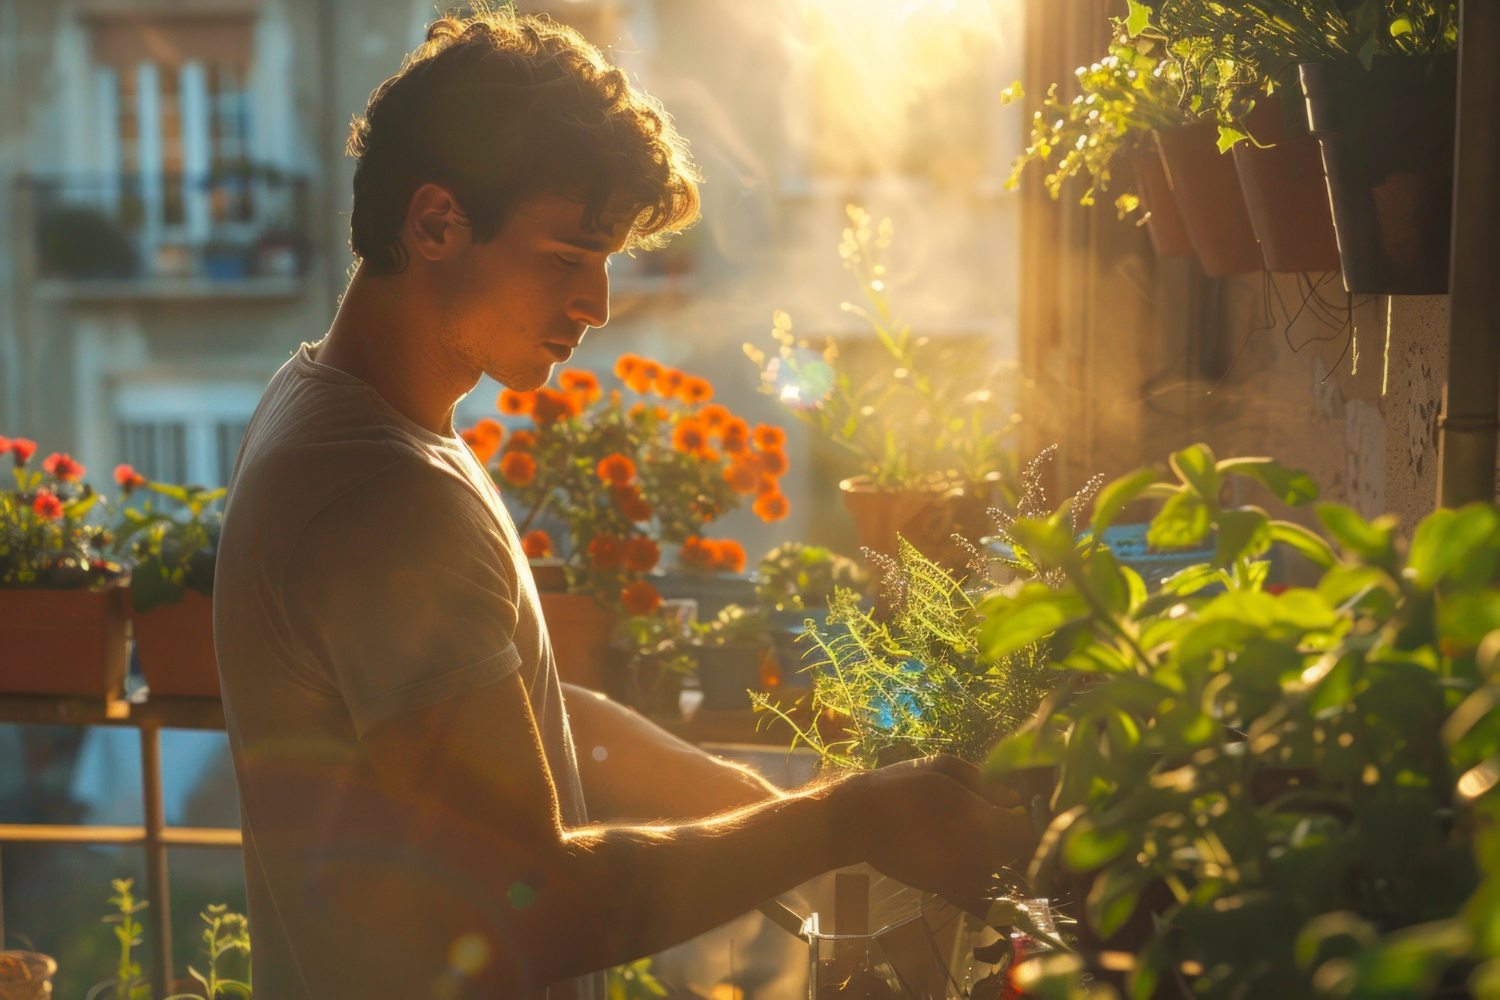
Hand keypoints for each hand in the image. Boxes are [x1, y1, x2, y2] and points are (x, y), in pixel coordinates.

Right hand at [846, 756, 1036, 914]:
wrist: (859, 820)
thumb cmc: (901, 784)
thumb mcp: (942, 767)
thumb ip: (984, 782)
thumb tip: (1015, 800)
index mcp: (981, 819)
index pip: (1031, 834)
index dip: (1037, 826)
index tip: (1032, 816)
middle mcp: (978, 853)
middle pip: (1020, 857)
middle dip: (1021, 844)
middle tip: (1010, 827)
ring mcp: (963, 876)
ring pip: (1002, 876)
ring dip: (1004, 864)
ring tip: (989, 845)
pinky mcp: (946, 890)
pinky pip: (981, 898)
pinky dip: (989, 892)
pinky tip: (983, 876)